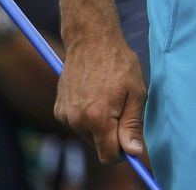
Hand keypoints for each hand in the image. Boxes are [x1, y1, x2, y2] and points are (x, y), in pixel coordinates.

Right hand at [54, 31, 146, 164]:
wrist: (90, 40)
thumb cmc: (118, 63)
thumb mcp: (137, 92)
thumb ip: (133, 124)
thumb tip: (134, 152)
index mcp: (98, 118)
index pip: (108, 156)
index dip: (122, 154)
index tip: (131, 144)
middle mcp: (77, 121)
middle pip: (98, 146)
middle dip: (112, 136)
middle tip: (122, 109)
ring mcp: (65, 116)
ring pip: (87, 135)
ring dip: (99, 125)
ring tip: (107, 98)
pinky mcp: (58, 109)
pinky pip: (77, 124)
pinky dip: (86, 117)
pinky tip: (93, 95)